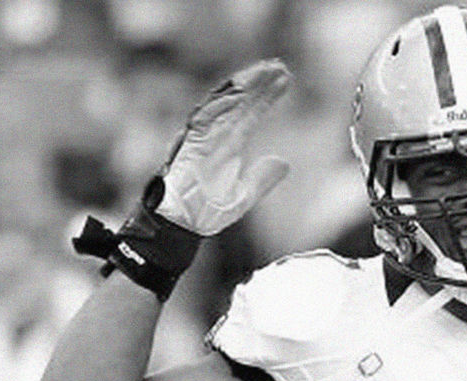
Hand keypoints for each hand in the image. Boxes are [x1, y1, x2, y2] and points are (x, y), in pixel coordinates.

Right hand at [157, 59, 291, 234]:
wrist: (180, 227)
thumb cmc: (205, 212)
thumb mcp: (244, 196)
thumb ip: (262, 179)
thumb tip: (284, 162)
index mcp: (227, 145)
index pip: (250, 113)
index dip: (266, 96)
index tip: (286, 80)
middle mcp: (214, 136)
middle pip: (239, 102)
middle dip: (259, 83)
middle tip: (281, 67)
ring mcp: (201, 138)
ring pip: (222, 104)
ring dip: (243, 86)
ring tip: (265, 71)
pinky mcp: (188, 146)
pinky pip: (203, 120)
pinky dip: (219, 105)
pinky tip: (239, 92)